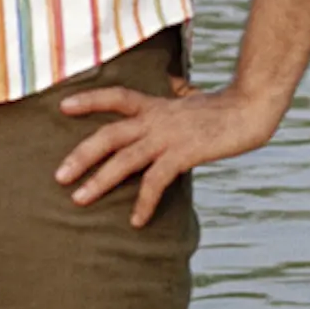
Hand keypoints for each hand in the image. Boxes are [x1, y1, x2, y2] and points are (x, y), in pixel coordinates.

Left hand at [55, 83, 287, 227]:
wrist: (250, 109)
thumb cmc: (224, 108)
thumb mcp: (192, 99)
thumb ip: (177, 96)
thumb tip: (174, 87)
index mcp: (155, 105)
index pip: (116, 97)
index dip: (89, 100)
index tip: (62, 106)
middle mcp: (156, 119)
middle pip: (108, 135)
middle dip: (80, 155)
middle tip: (58, 176)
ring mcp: (168, 136)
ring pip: (123, 159)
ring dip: (99, 180)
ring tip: (79, 199)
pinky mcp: (183, 154)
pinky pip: (155, 181)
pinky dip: (144, 202)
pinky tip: (136, 221)